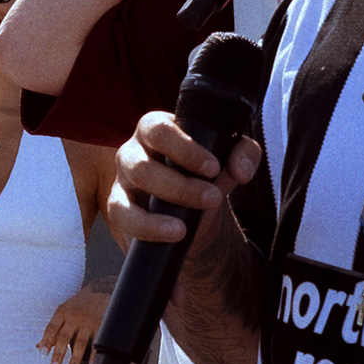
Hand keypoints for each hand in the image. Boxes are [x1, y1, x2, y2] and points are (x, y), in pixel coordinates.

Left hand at [40, 286, 106, 363]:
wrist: (103, 288)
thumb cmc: (80, 303)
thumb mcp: (65, 310)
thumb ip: (54, 327)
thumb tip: (39, 346)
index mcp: (63, 311)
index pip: (51, 328)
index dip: (46, 342)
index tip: (42, 355)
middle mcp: (74, 316)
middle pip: (63, 338)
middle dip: (58, 355)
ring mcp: (88, 320)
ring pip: (80, 343)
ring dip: (74, 359)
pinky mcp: (102, 324)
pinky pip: (97, 342)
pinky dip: (94, 355)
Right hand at [104, 109, 255, 248]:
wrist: (198, 212)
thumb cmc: (208, 174)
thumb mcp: (230, 159)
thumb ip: (244, 155)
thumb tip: (240, 171)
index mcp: (157, 129)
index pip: (159, 129)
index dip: (184, 148)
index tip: (213, 168)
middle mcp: (134, 150)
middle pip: (142, 164)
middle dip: (179, 185)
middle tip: (212, 198)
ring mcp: (123, 179)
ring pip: (132, 190)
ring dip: (163, 207)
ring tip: (188, 224)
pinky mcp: (119, 207)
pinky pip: (123, 215)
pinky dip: (148, 227)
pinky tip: (173, 233)